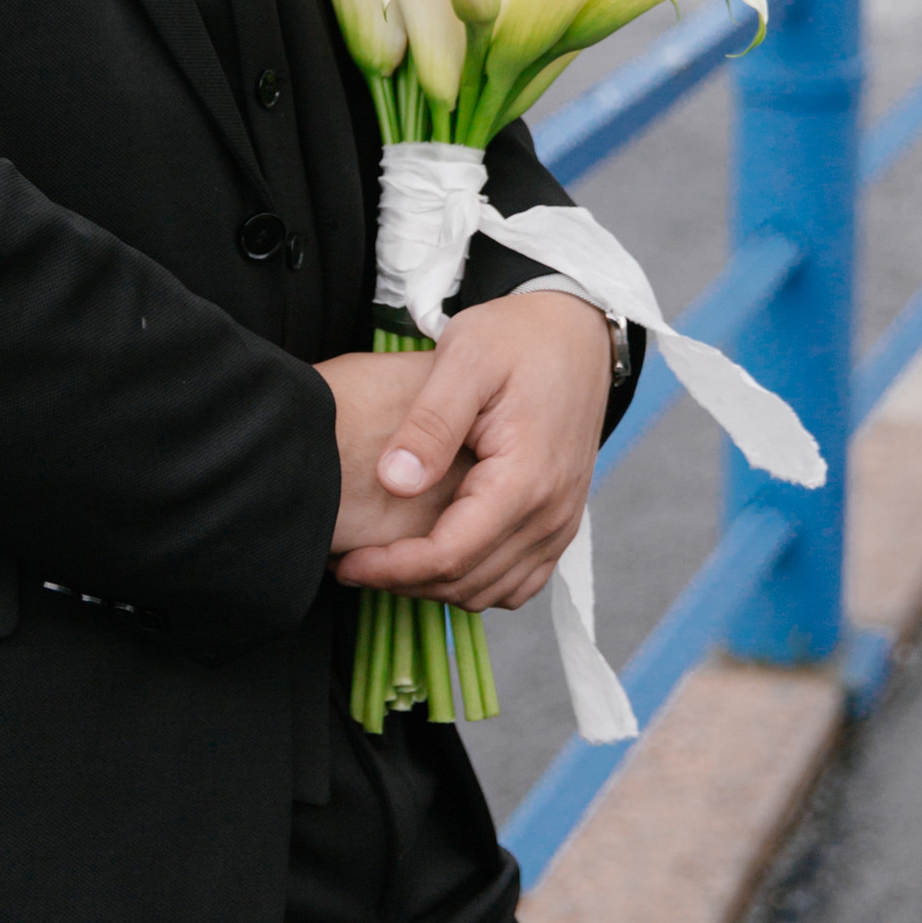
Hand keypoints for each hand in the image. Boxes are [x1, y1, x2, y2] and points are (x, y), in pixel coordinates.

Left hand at [331, 294, 612, 614]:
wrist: (576, 331)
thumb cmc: (517, 336)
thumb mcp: (465, 359)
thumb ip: (430, 423)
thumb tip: (393, 482)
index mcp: (525, 479)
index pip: (451, 555)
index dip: (392, 567)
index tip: (346, 562)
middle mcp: (551, 513)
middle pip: (469, 583)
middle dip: (404, 582)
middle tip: (350, 563)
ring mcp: (560, 521)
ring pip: (492, 591)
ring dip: (436, 588)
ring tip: (384, 563)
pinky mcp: (560, 520)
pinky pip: (518, 580)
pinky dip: (475, 582)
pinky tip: (435, 557)